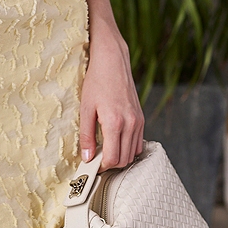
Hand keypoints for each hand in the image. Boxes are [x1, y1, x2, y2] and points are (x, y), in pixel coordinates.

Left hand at [79, 24, 143, 171]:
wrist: (112, 62)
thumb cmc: (96, 81)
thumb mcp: (85, 108)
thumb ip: (86, 135)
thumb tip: (86, 157)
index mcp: (115, 123)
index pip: (113, 158)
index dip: (101, 166)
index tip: (92, 165)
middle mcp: (130, 124)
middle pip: (124, 159)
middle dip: (111, 164)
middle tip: (96, 160)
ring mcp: (138, 121)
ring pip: (133, 153)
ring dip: (120, 156)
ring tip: (104, 150)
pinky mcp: (141, 117)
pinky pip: (138, 141)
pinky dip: (128, 147)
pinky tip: (116, 140)